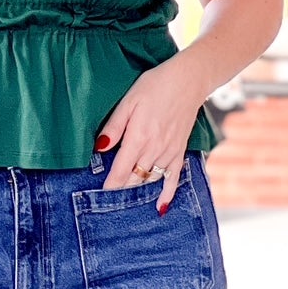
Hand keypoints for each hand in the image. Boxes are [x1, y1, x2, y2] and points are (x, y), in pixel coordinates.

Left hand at [95, 52, 208, 211]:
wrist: (188, 80)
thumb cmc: (154, 86)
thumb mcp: (128, 101)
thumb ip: (114, 127)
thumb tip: (100, 148)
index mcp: (138, 137)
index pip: (120, 170)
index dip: (110, 184)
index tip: (100, 194)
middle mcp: (154, 149)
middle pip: (133, 178)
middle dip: (121, 189)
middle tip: (108, 200)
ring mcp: (168, 152)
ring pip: (149, 180)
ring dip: (137, 190)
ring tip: (125, 202)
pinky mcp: (179, 151)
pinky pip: (173, 178)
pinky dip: (167, 194)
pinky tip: (160, 208)